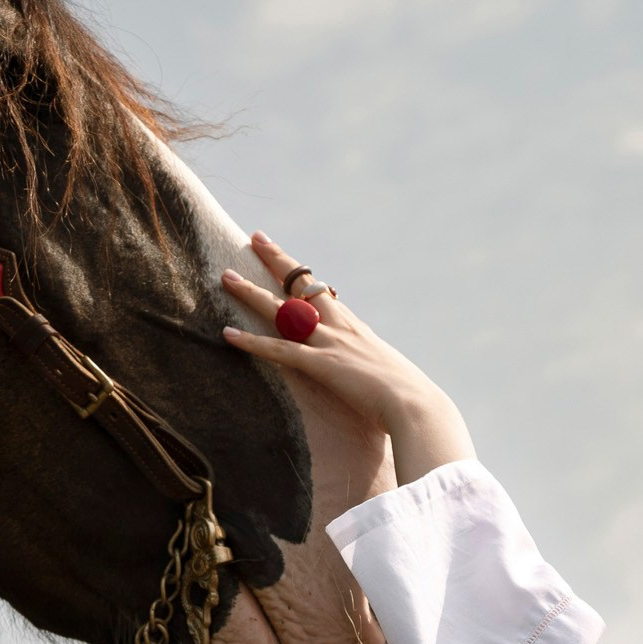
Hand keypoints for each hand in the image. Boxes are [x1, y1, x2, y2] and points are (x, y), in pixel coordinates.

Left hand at [219, 233, 476, 485]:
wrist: (416, 406)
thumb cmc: (406, 399)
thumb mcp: (386, 375)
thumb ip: (370, 370)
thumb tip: (370, 378)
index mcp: (356, 328)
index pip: (323, 292)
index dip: (303, 275)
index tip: (288, 259)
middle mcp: (341, 326)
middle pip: (302, 284)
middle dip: (277, 260)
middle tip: (255, 238)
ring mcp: (330, 342)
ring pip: (283, 309)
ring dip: (251, 293)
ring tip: (226, 276)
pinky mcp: (322, 364)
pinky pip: (278, 350)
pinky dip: (252, 342)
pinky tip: (228, 334)